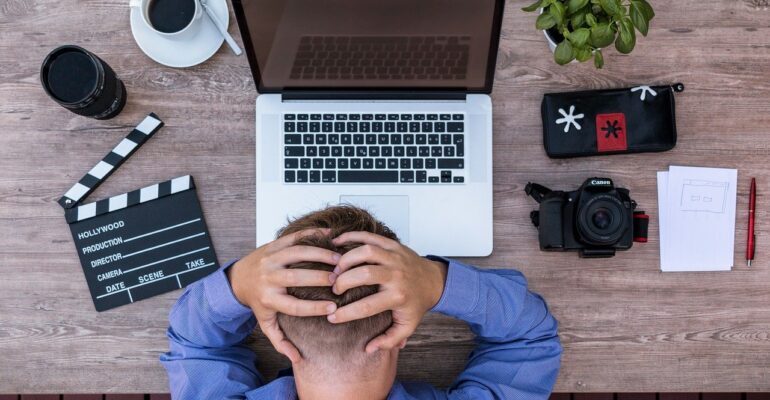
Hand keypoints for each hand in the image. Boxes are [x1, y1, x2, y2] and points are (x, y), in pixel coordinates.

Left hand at [227, 229, 340, 362]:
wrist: (238, 278)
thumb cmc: (257, 302)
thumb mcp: (265, 322)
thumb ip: (280, 340)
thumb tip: (296, 358)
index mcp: (269, 299)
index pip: (294, 306)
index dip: (315, 308)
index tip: (333, 308)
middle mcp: (268, 278)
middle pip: (296, 278)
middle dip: (319, 278)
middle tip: (339, 280)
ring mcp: (271, 259)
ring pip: (296, 253)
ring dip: (319, 254)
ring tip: (339, 259)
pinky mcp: (274, 245)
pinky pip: (294, 238)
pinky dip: (313, 235)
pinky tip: (330, 236)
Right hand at [327, 232, 446, 352]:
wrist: (434, 281)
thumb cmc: (416, 304)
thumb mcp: (407, 326)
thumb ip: (389, 340)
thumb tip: (368, 349)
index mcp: (398, 297)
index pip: (366, 306)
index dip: (346, 313)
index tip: (331, 318)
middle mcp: (396, 276)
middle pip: (364, 274)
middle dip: (343, 282)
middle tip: (334, 289)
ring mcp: (395, 257)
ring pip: (366, 252)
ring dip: (346, 259)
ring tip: (335, 269)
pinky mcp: (392, 245)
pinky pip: (369, 237)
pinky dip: (351, 237)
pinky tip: (336, 242)